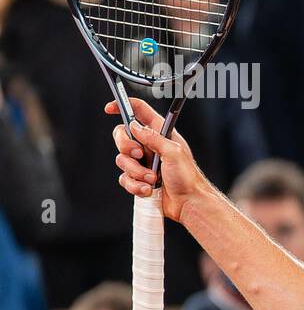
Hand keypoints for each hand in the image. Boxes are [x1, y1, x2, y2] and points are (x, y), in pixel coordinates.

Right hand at [108, 96, 210, 223]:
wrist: (188, 203)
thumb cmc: (188, 178)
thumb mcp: (174, 152)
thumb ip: (153, 137)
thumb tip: (134, 126)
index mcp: (160, 134)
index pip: (139, 112)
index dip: (124, 106)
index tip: (108, 108)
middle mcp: (149, 146)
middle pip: (122, 135)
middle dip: (126, 146)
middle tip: (140, 155)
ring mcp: (143, 163)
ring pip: (122, 160)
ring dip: (136, 172)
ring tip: (152, 179)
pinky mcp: (138, 179)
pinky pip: (124, 178)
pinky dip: (135, 185)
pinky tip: (148, 189)